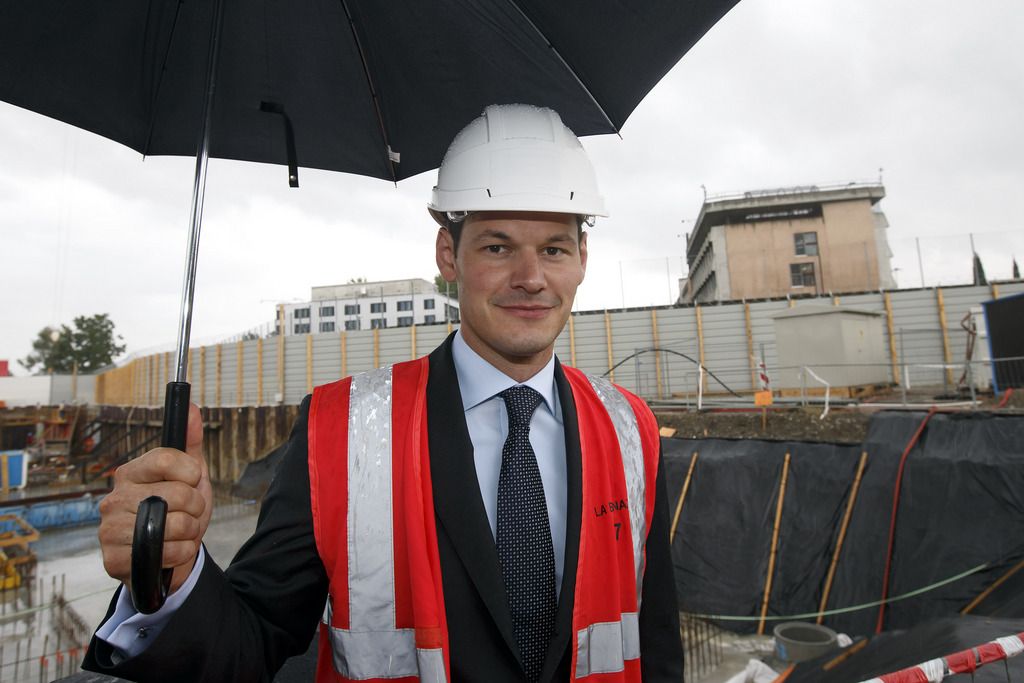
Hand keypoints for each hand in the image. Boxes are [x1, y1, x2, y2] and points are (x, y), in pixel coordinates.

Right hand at [98, 403, 212, 593]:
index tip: (193, 481)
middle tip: (187, 513)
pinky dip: (179, 553)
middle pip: (177, 493)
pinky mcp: (113, 559)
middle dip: (195, 507)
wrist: (170, 557)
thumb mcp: (190, 476)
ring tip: (179, 533)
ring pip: (174, 524)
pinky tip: (169, 552)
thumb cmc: (179, 512)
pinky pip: (166, 552)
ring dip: (189, 532)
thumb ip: (190, 442)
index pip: (165, 458)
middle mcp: (114, 498)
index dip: (190, 472)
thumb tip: (190, 406)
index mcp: (130, 472)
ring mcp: (109, 529)